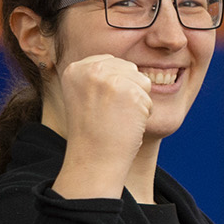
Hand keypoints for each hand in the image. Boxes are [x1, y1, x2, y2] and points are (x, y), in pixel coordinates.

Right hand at [51, 55, 153, 198]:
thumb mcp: (82, 97)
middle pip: (128, 68)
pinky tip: (125, 126)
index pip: (110, 62)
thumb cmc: (91, 134)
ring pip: (141, 81)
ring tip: (117, 120)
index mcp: (75, 69)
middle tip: (109, 115)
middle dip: (126, 92)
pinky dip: (142, 115)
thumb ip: (97, 77)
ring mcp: (111, 79)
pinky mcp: (130, 92)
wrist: (93, 161)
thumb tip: (127, 66)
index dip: (112, 87)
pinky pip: (148, 98)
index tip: (101, 107)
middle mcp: (91, 69)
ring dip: (136, 102)